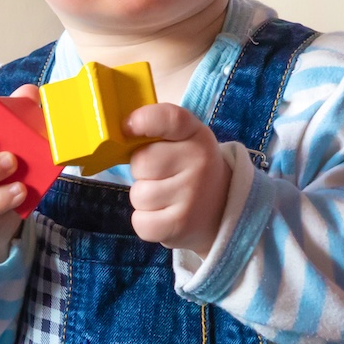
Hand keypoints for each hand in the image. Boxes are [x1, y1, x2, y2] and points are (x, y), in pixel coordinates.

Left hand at [126, 104, 229, 254]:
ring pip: (138, 195)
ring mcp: (192, 196)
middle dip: (141, 170)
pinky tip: (164, 215)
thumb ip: (156, 129)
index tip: (128, 127)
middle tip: (162, 175)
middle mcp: (199, 162)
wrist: (223, 207)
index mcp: (196, 135)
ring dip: (144, 198)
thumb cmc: (189, 168)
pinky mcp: (181, 225)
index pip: (168, 119)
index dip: (142, 120)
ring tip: (166, 197)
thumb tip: (120, 130)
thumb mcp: (184, 139)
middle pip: (141, 162)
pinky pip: (140, 222)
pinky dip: (145, 221)